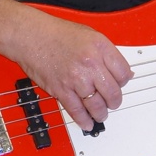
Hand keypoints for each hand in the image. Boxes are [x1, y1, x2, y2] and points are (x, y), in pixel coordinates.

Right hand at [7, 10, 133, 131]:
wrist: (31, 36)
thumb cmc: (57, 33)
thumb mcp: (90, 34)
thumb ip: (107, 52)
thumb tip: (121, 71)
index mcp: (100, 48)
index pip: (123, 73)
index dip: (124, 81)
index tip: (121, 84)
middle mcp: (90, 64)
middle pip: (113, 92)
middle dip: (115, 100)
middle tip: (113, 102)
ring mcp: (76, 78)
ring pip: (97, 105)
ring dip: (101, 113)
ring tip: (101, 114)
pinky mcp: (61, 90)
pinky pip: (76, 111)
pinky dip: (84, 120)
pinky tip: (88, 123)